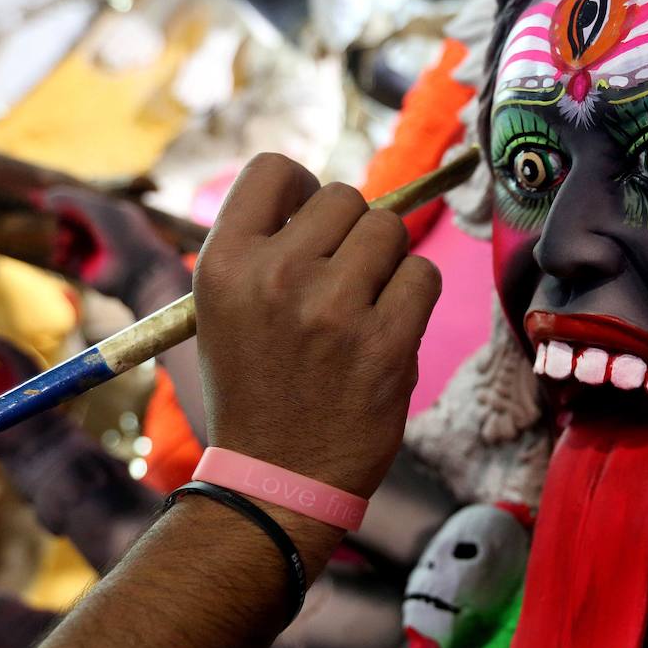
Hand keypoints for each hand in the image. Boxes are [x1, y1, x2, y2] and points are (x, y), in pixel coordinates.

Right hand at [41, 185, 183, 302]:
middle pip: (68, 221)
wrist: (139, 271)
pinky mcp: (88, 270)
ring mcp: (95, 251)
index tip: (41, 201)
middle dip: (62, 223)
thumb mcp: (96, 209)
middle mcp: (102, 231)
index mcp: (110, 212)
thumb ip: (67, 199)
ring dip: (59, 239)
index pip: (77, 203)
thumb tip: (36, 197)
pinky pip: (65, 260)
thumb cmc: (124, 235)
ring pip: (64, 240)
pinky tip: (59, 258)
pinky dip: (59, 257)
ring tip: (65, 244)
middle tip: (67, 229)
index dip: (59, 202)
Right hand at [193, 154, 440, 498]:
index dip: (303, 188)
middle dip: (351, 235)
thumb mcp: (227, 310)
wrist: (276, 479)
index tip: (311, 223)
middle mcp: (275, 276)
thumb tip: (333, 199)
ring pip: (390, 230)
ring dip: (386, 264)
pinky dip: (415, 297)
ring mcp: (333, 309)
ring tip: (364, 309)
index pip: (274, 168)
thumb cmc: (259, 389)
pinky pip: (423, 275)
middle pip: (345, 198)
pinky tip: (389, 330)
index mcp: (224, 264)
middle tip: (340, 286)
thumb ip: (269, 249)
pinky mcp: (386, 342)